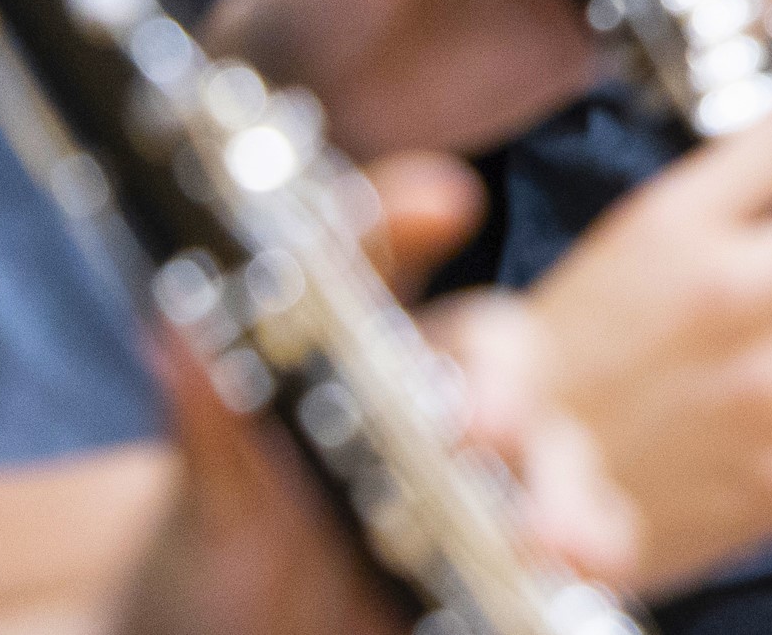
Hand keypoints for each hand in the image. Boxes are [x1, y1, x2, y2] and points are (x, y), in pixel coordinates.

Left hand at [117, 159, 637, 634]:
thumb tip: (175, 325)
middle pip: (498, 349)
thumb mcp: (207, 497)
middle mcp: (435, 394)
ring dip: (561, 481)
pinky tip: (583, 568)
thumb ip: (206, 418)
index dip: (408, 218)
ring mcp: (487, 471)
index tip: (442, 203)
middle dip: (503, 383)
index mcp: (350, 352)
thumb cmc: (212, 556)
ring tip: (545, 537)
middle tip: (482, 431)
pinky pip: (588, 529)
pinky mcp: (521, 544)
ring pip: (556, 442)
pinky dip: (596, 542)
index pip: (379, 258)